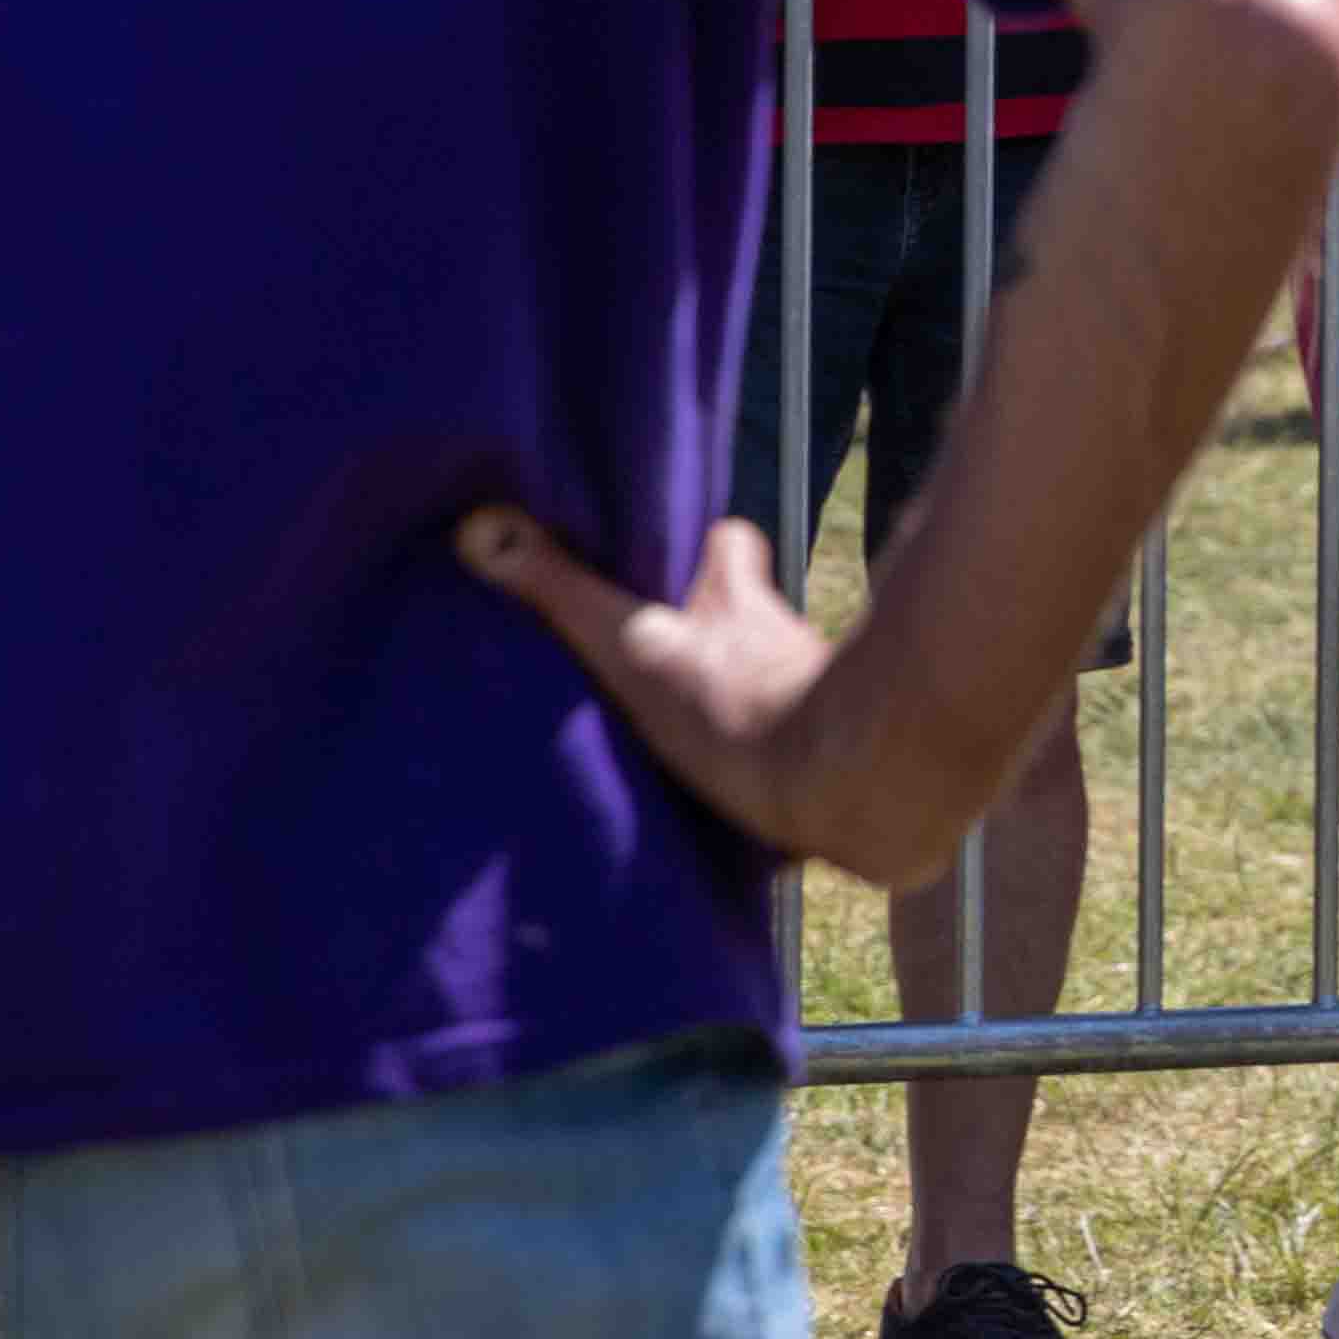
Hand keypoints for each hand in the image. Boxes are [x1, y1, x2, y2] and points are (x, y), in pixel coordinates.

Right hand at [457, 502, 984, 896]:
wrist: (855, 791)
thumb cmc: (742, 710)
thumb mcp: (637, 648)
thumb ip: (563, 594)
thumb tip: (481, 528)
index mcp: (742, 603)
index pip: (731, 545)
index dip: (706, 549)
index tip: (672, 559)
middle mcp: (793, 641)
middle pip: (755, 622)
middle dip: (715, 641)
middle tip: (664, 667)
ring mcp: (830, 703)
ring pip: (781, 690)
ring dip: (744, 712)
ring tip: (689, 746)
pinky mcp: (857, 768)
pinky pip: (812, 764)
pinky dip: (784, 779)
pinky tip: (745, 811)